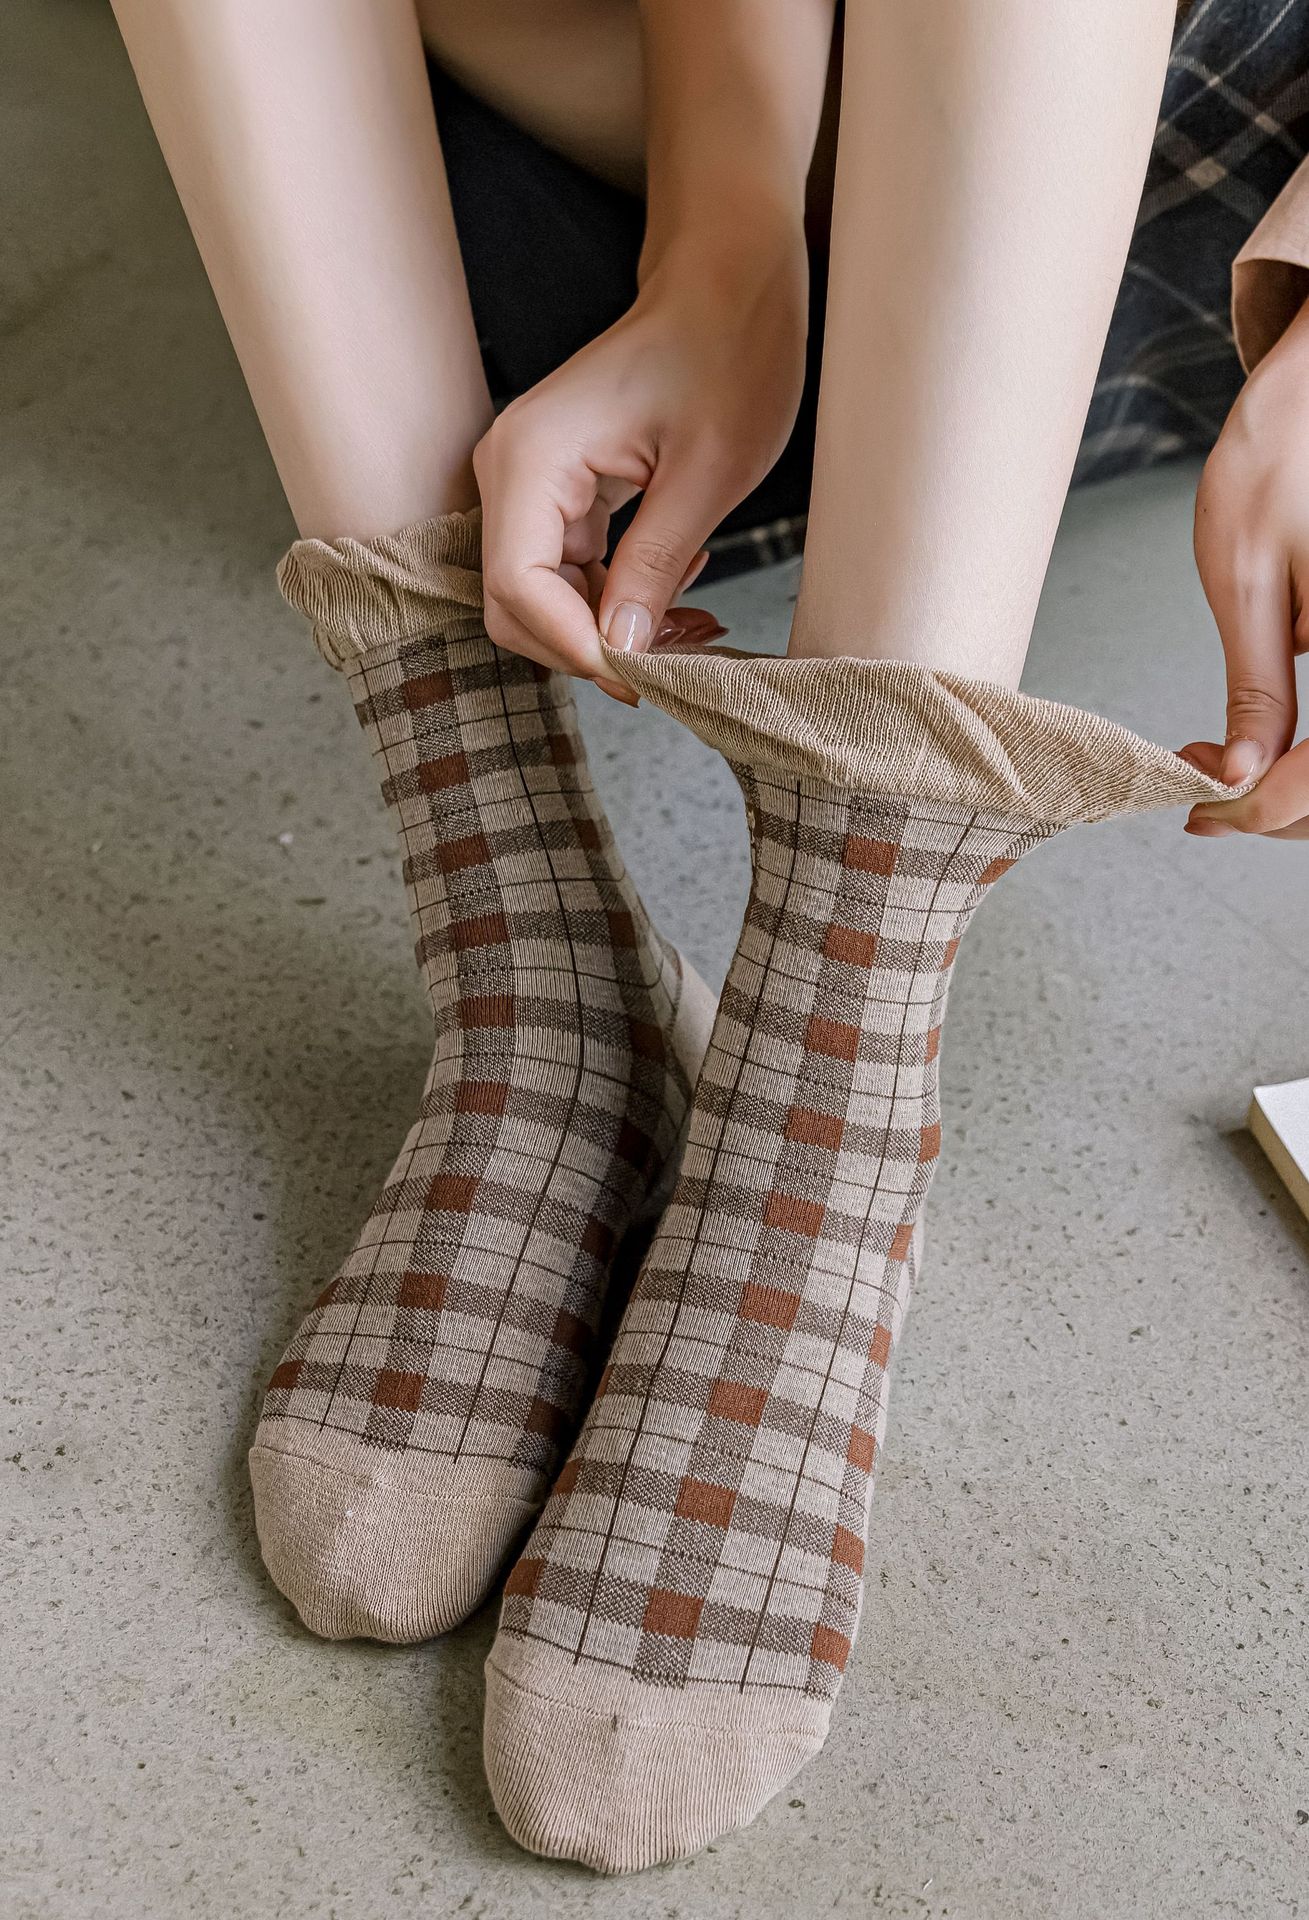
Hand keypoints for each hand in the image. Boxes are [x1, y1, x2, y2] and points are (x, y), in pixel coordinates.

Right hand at [471, 220, 807, 698]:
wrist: (727, 283)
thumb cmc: (728, 353)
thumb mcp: (707, 473)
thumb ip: (654, 566)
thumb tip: (621, 651)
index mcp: (532, 458)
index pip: (518, 590)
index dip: (576, 648)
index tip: (645, 677)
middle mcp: (510, 472)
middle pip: (515, 605)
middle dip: (589, 647)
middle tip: (675, 662)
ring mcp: (528, 483)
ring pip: (543, 598)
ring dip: (610, 629)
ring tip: (692, 626)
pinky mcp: (556, 493)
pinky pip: (568, 573)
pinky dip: (617, 599)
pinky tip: (678, 592)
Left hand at [1183, 298, 1308, 838]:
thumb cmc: (1282, 453)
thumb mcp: (1249, 579)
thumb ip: (1256, 685)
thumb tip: (1239, 776)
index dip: (1266, 808)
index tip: (1204, 811)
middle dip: (1285, 805)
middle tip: (1208, 799)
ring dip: (1304, 783)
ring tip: (1231, 768)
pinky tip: (1263, 739)